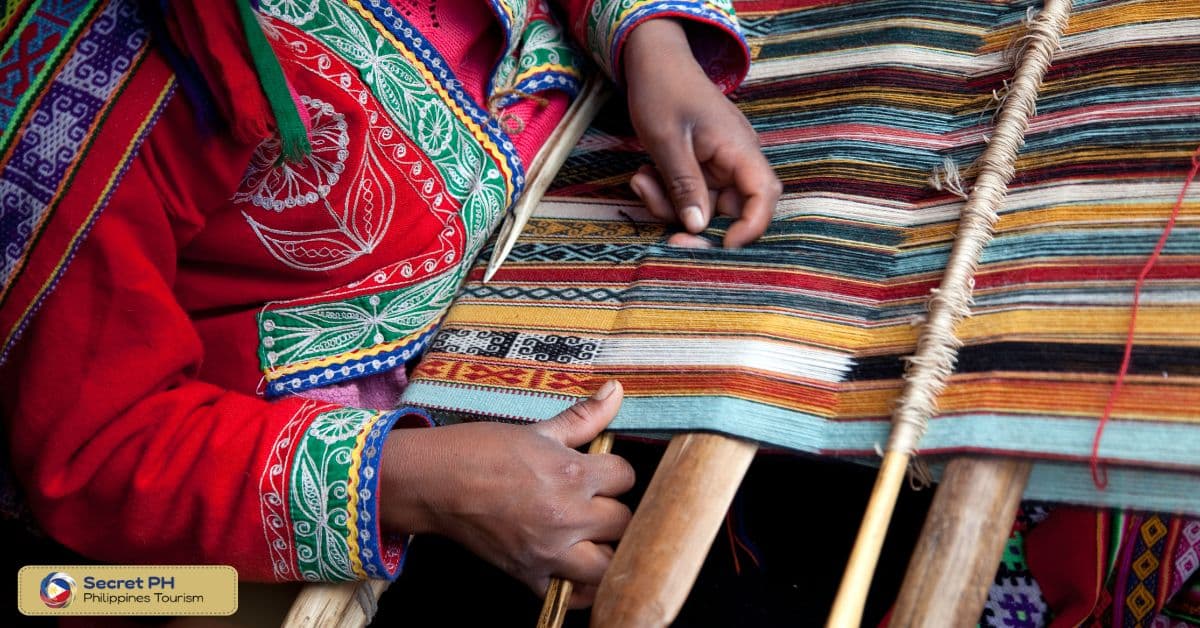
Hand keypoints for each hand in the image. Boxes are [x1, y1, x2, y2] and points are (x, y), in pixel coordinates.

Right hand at [379, 381, 633, 606]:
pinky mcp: (529, 575)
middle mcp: (567, 517)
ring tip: (593, 538)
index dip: (615, 472)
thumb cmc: (481, 450)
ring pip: (609, 567)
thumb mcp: (537, 429)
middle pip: (624, 522)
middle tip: (596, 504)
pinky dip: (579, 587)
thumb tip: (617, 390)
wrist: (434, 482)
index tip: (600, 471)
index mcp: (573, 474)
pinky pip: (572, 596)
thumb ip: (583, 417)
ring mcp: (549, 552)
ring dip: (606, 552)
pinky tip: (575, 569)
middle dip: (613, 511)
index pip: (626, 477)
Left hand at [623, 19, 780, 247]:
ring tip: (641, 178)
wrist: (653, 60)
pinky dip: (666, 192)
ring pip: (703, 205)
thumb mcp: (668, 141)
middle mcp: (736, 159)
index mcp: (738, 148)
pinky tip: (644, 173)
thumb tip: (697, 228)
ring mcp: (718, 163)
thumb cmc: (663, 91)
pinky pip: (689, 193)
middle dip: (693, 221)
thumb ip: (684, 185)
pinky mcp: (701, 165)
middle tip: (663, 231)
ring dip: (670, 204)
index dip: (751, 226)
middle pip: (729, 209)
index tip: (723, 246)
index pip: (764, 195)